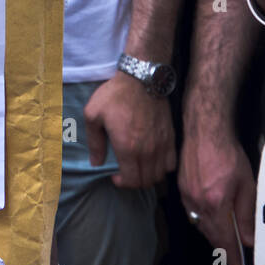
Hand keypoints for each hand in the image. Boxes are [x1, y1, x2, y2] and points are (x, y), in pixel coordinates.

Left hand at [83, 72, 176, 187]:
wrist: (141, 80)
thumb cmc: (114, 96)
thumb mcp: (93, 115)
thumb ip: (94, 142)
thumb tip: (96, 163)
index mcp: (128, 147)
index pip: (132, 180)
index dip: (123, 183)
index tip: (115, 177)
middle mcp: (148, 151)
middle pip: (147, 181)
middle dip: (134, 182)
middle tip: (125, 173)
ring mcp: (162, 145)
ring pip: (160, 174)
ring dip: (149, 176)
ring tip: (138, 168)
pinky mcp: (171, 138)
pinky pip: (172, 163)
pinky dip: (163, 167)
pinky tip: (153, 160)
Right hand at [178, 124, 255, 264]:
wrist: (205, 132)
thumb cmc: (225, 153)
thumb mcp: (246, 185)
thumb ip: (246, 213)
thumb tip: (247, 235)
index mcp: (216, 202)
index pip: (225, 238)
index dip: (232, 256)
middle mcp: (198, 201)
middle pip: (210, 234)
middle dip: (222, 247)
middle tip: (231, 256)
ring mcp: (187, 194)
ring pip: (199, 224)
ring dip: (211, 234)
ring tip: (222, 238)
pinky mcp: (181, 187)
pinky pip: (191, 212)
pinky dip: (201, 220)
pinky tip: (209, 217)